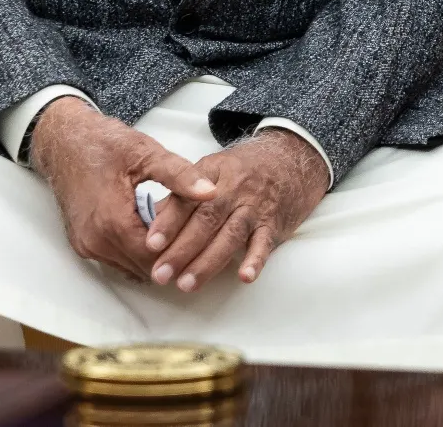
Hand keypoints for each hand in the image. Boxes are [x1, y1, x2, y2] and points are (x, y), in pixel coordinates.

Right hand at [29, 95, 216, 281]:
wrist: (63, 142)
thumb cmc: (103, 144)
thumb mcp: (146, 152)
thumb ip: (179, 175)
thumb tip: (211, 192)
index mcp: (111, 221)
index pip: (156, 254)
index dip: (182, 249)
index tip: (205, 238)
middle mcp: (95, 241)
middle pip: (144, 266)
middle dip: (171, 256)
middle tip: (198, 240)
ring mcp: (87, 246)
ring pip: (130, 267)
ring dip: (154, 257)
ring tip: (180, 238)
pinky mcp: (82, 245)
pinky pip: (116, 260)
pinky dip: (136, 253)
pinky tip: (154, 235)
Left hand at [141, 128, 330, 291]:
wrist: (293, 159)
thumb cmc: (244, 170)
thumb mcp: (213, 170)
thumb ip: (182, 196)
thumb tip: (148, 224)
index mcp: (213, 173)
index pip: (187, 198)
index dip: (168, 221)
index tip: (150, 244)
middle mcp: (234, 188)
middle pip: (206, 219)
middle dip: (182, 249)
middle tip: (160, 275)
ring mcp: (256, 206)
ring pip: (231, 234)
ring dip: (208, 261)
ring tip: (187, 284)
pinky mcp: (274, 222)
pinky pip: (265, 242)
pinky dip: (256, 259)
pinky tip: (245, 276)